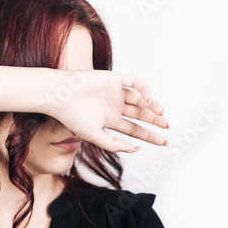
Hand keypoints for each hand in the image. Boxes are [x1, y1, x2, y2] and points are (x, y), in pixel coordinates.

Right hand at [42, 69, 168, 152]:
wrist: (61, 96)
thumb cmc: (72, 116)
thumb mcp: (95, 136)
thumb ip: (115, 145)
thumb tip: (136, 148)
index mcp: (109, 120)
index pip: (134, 129)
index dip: (149, 135)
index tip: (163, 141)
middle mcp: (114, 106)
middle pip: (140, 115)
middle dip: (154, 121)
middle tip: (167, 126)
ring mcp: (115, 92)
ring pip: (140, 99)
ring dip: (152, 106)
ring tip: (160, 114)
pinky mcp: (114, 79)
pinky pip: (134, 83)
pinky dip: (144, 90)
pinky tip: (148, 99)